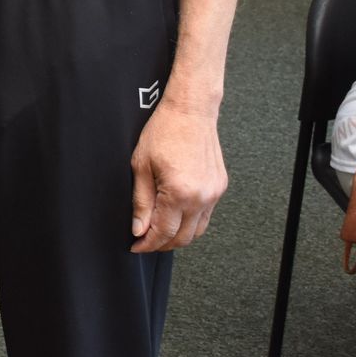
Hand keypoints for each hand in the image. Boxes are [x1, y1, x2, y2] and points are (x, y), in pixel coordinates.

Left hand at [129, 99, 226, 252]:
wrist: (190, 111)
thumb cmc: (163, 131)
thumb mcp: (141, 166)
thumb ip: (141, 201)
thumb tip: (139, 229)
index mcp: (180, 192)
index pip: (163, 232)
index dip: (147, 244)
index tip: (135, 246)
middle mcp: (202, 197)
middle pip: (182, 237)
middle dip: (161, 244)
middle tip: (144, 241)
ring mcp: (214, 193)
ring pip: (197, 231)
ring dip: (178, 236)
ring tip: (158, 232)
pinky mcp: (219, 187)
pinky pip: (206, 216)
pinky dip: (190, 223)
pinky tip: (175, 217)